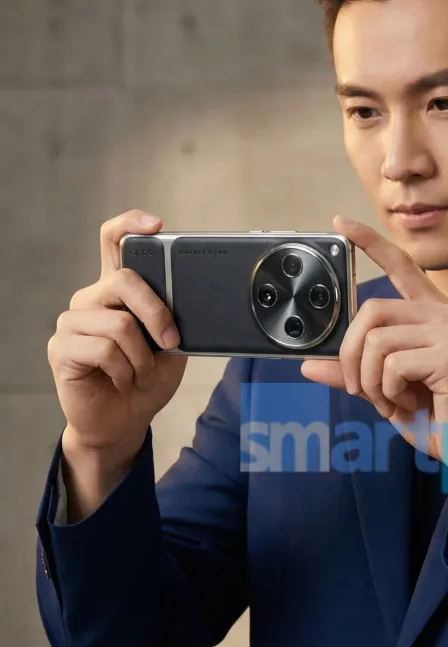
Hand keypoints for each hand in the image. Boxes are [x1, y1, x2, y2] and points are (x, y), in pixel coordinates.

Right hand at [47, 209, 187, 453]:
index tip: (157, 226)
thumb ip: (173, 319)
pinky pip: (103, 350)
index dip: (131, 224)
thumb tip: (187, 303)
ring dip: (141, 358)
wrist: (122, 422)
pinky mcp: (61, 349)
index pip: (113, 241)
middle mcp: (90, 299)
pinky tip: (121, 381)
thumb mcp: (171, 347)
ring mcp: (72, 322)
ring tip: (139, 373)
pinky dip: (124, 371)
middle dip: (156, 312)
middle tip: (170, 341)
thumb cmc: (145, 381)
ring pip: (119, 324)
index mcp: (116, 291)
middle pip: (123, 280)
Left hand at [300, 216, 447, 512]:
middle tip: (360, 389)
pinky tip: (409, 405)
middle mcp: (446, 314)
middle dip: (351, 355)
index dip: (370, 243)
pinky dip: (388, 392)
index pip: (401, 266)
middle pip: (371, 311)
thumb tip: (308, 364)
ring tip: (391, 402)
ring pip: (376, 341)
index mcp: (433, 314)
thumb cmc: (438, 418)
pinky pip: (391, 365)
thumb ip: (353, 372)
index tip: (340, 224)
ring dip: (370, 381)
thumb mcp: (386, 390)